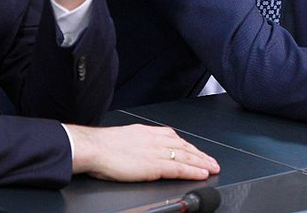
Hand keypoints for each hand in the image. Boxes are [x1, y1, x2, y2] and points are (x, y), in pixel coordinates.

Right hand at [65, 124, 220, 181]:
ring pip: (185, 157)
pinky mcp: (154, 166)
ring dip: (201, 162)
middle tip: (212, 161)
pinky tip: (202, 174)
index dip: (188, 146)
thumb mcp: (124, 138)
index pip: (174, 138)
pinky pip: (179, 168)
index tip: (196, 150)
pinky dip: (193, 171)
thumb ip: (137, 143)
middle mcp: (155, 140)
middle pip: (184, 147)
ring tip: (212, 167)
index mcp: (147, 132)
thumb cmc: (102, 146)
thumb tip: (139, 150)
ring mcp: (156, 152)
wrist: (94, 148)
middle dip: (200, 154)